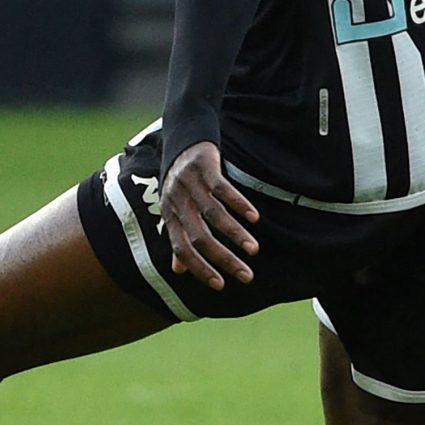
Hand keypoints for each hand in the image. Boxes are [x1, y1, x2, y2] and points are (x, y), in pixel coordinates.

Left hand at [161, 140, 259, 289]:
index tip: (220, 286)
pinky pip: (222, 189)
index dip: (199, 268)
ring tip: (254, 251)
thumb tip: (178, 271)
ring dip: (235, 235)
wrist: (181, 138)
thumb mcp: (174, 210)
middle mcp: (177, 202)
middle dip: (223, 259)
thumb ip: (178, 239)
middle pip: (200, 237)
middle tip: (246, 276)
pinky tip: (254, 217)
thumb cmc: (180, 182)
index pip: (182, 249)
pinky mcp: (204, 167)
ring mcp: (190, 184)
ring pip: (213, 215)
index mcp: (170, 216)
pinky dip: (239, 204)